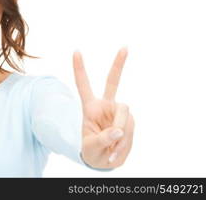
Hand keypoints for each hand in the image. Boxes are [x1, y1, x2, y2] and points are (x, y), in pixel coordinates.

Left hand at [73, 47, 133, 168]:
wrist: (105, 160)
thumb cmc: (92, 152)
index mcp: (89, 107)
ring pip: (124, 115)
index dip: (79, 69)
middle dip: (118, 64)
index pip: (83, 85)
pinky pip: (130, 128)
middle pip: (112, 82)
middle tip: (125, 47)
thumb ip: (103, 139)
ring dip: (120, 135)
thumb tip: (119, 131)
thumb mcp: (91, 148)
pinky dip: (124, 143)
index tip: (76, 51)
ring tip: (110, 150)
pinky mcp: (129, 121)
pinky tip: (116, 151)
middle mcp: (105, 105)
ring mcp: (118, 112)